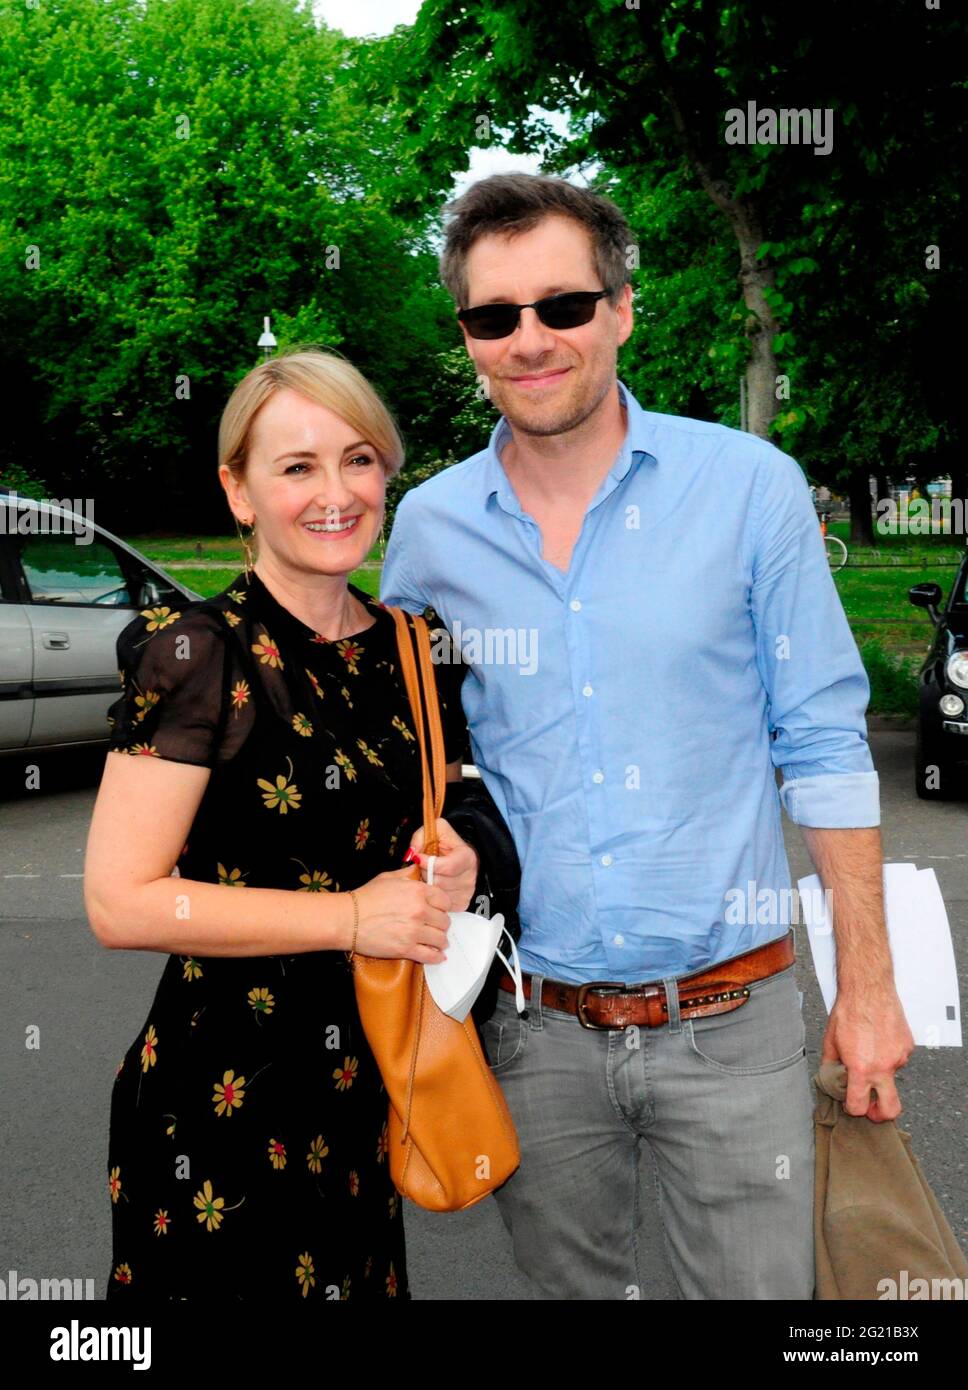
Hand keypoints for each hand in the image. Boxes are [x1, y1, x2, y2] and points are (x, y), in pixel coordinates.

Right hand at [351, 867, 451, 963]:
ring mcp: (414, 931)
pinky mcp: (406, 949)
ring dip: (440, 941)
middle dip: (441, 924)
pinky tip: (437, 956)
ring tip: (437, 942)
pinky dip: (436, 957)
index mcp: (417, 891)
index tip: (439, 911)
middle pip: (444, 921)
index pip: (445, 901)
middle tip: (436, 927)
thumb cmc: (365, 898)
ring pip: (441, 939)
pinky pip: (430, 956)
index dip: (442, 907)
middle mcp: (419, 910)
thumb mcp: (388, 878)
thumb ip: (407, 874)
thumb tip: (419, 870)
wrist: (347, 919)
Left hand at [408, 817, 479, 912]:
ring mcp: (466, 892)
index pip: (445, 867)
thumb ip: (421, 836)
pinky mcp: (461, 903)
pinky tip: (434, 885)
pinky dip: (433, 895)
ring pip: (437, 894)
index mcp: (467, 857)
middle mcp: (469, 876)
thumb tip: (413, 853)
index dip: (427, 863)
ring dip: (428, 885)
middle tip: (425, 867)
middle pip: (438, 882)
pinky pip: (440, 903)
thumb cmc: (447, 846)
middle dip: (426, 873)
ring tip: (430, 875)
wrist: (459, 858)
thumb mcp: (436, 831)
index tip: (418, 858)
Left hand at [820, 982, 914, 1121]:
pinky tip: (878, 1040)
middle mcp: (883, 1067)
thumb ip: (831, 1065)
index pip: (859, 1106)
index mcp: (861, 1068)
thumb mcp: (830, 1041)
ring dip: (881, 1074)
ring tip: (869, 1052)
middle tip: (871, 1109)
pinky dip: (888, 1056)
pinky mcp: (908, 1047)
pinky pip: (898, 1060)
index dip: (853, 1109)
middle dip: (881, 1115)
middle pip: (891, 1109)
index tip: (852, 1105)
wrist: (868, 989)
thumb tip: (830, 1079)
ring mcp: (899, 1058)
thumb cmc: (848, 1011)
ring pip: (892, 1078)